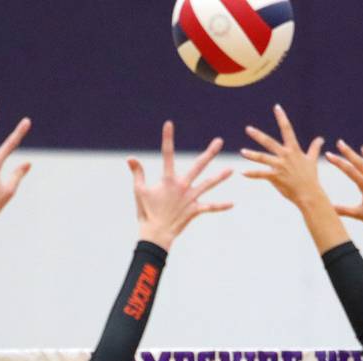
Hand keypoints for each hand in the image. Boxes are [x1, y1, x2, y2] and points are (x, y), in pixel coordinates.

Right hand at [130, 121, 232, 250]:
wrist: (156, 234)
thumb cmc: (146, 213)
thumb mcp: (139, 191)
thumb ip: (137, 173)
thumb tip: (130, 158)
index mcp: (168, 180)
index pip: (167, 154)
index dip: (167, 138)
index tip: (169, 124)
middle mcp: (182, 186)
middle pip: (198, 166)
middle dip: (209, 153)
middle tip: (219, 142)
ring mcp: (190, 198)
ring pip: (208, 184)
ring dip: (220, 177)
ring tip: (231, 170)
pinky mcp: (194, 210)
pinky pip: (210, 207)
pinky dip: (221, 206)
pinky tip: (232, 203)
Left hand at [241, 105, 325, 208]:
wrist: (310, 194)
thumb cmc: (311, 178)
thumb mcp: (312, 160)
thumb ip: (314, 148)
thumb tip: (321, 139)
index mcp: (294, 150)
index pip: (287, 129)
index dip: (282, 117)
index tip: (276, 107)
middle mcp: (286, 156)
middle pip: (269, 142)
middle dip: (258, 135)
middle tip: (248, 129)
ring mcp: (280, 166)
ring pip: (263, 158)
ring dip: (251, 155)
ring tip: (242, 152)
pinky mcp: (276, 177)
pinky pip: (261, 174)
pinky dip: (251, 174)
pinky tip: (242, 172)